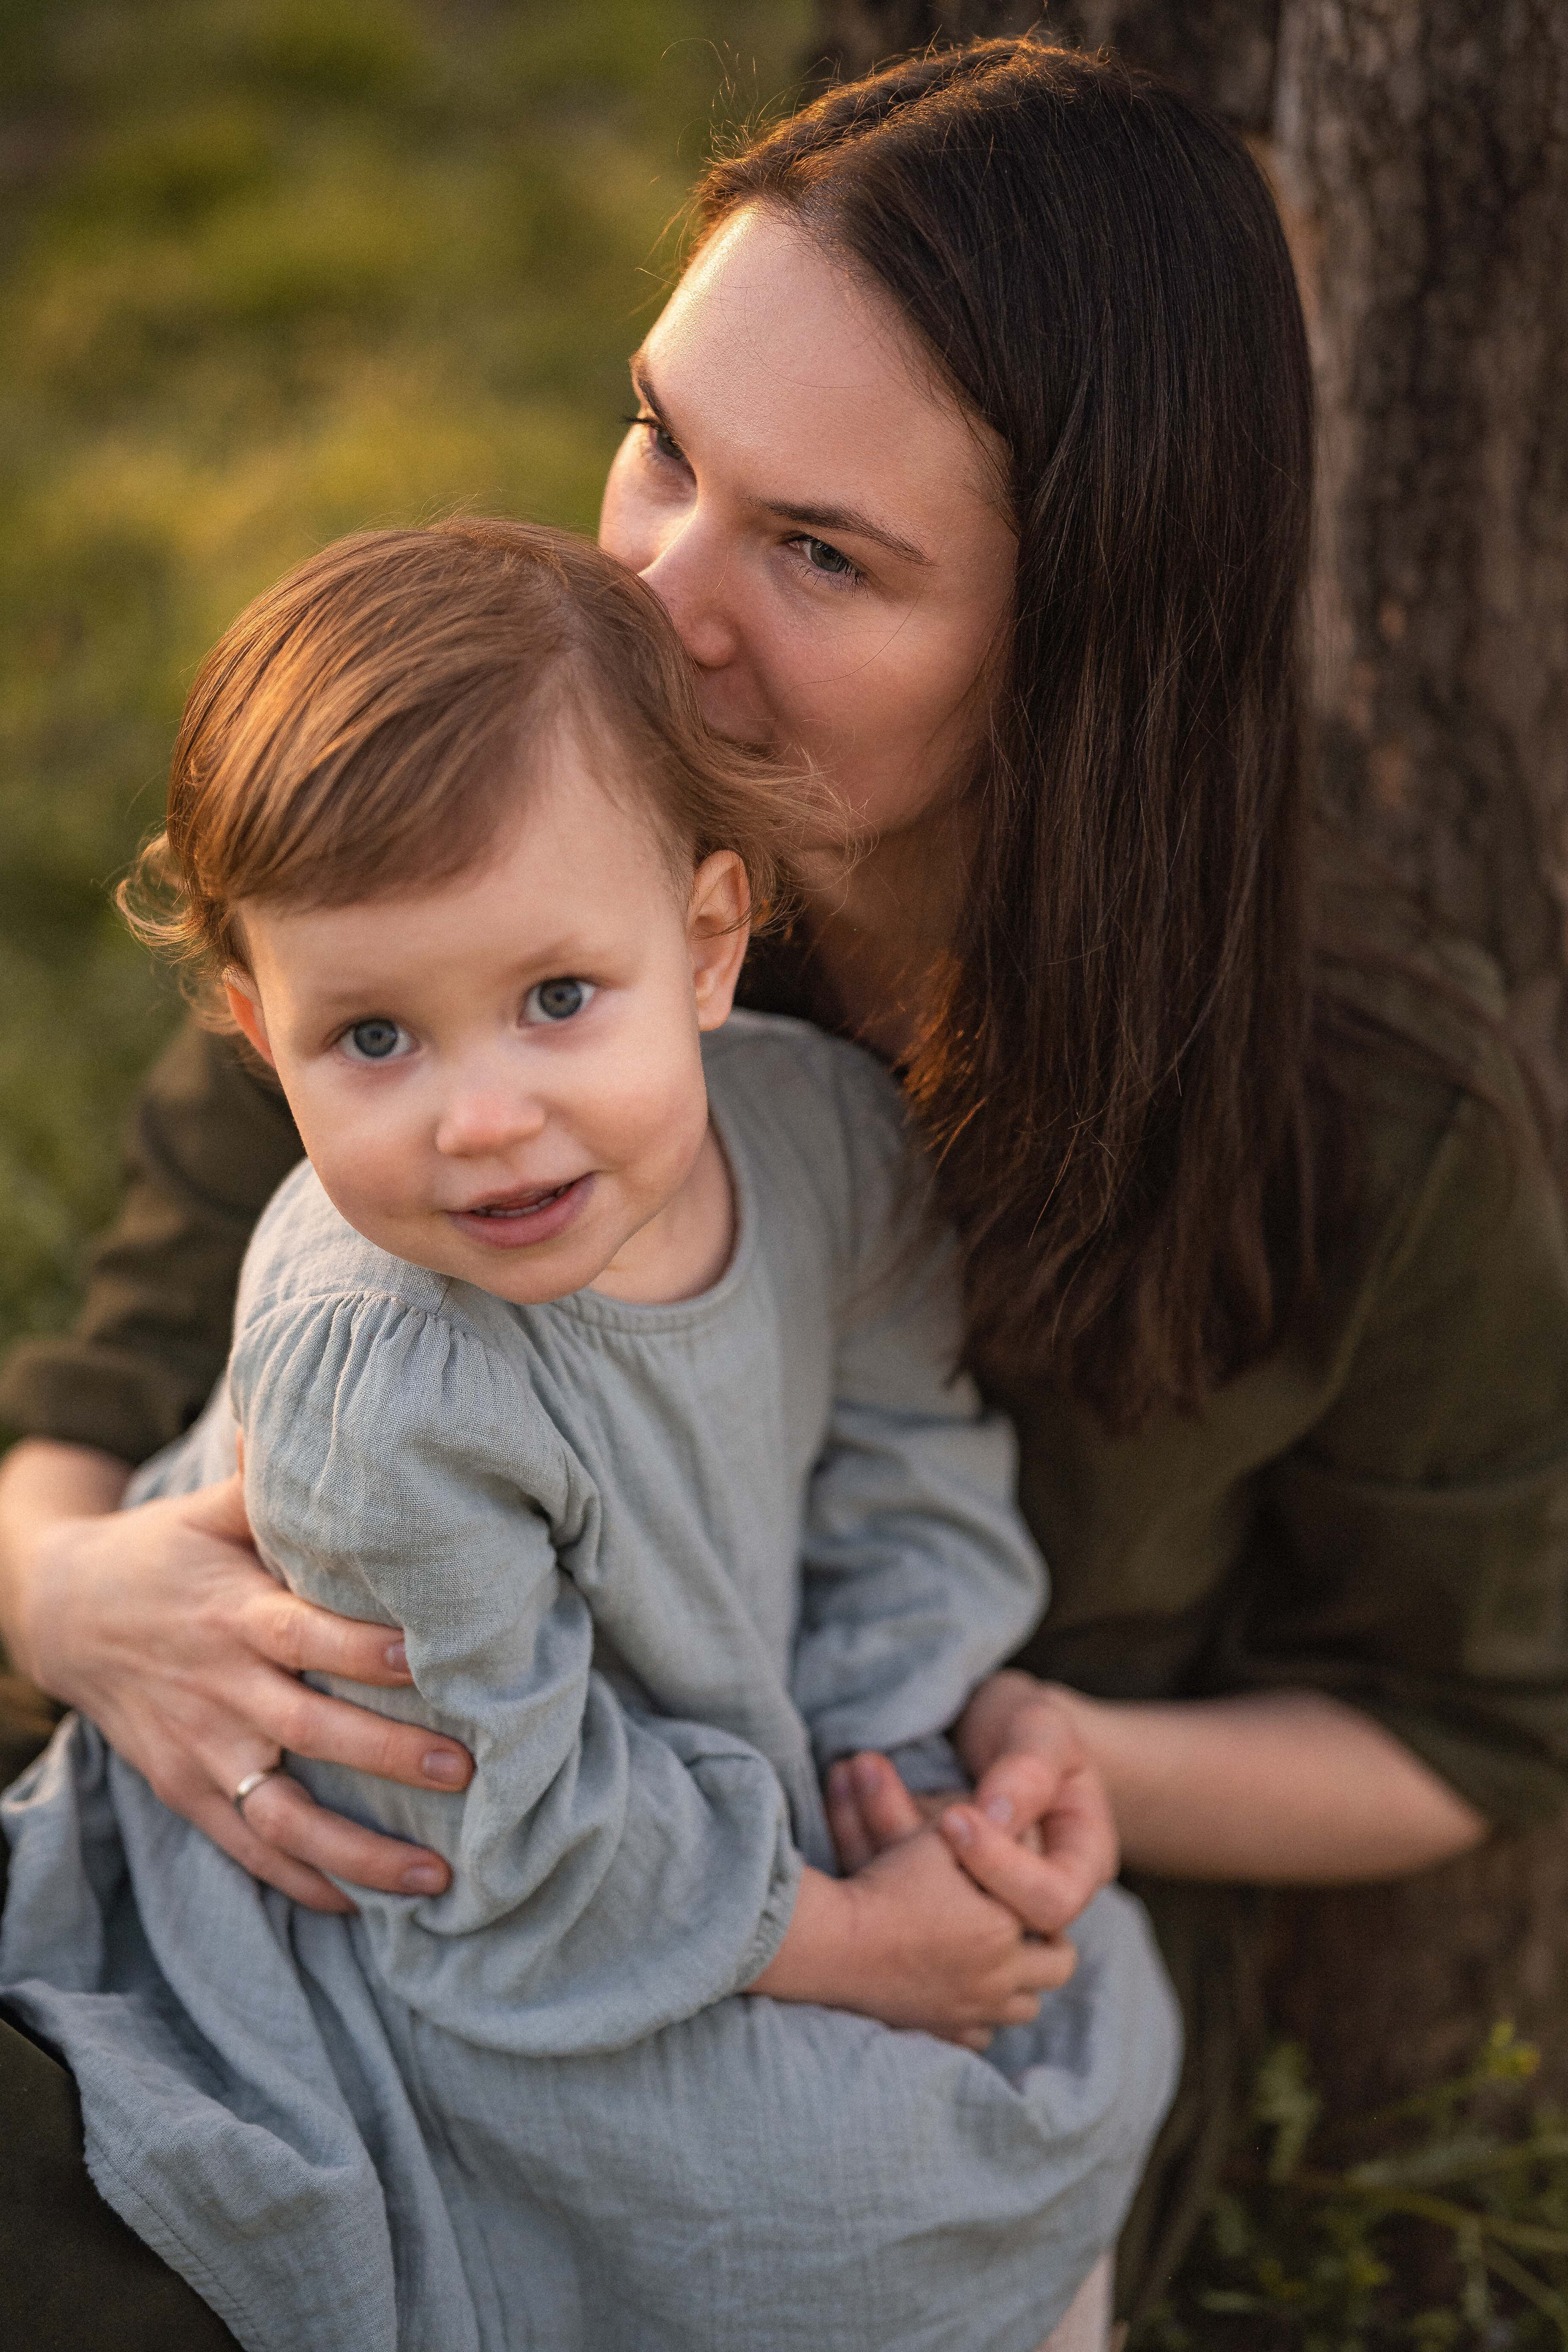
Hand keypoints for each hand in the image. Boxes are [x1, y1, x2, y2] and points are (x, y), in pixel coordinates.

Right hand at [1, 1438, 472, 1911]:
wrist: (64, 1613)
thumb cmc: (168, 1552)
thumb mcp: (214, 1510)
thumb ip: (274, 1479)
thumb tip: (321, 1408)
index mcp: (234, 1613)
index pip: (305, 1634)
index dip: (362, 1648)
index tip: (428, 1655)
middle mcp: (220, 1688)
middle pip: (309, 1731)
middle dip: (386, 1755)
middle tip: (464, 1769)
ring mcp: (201, 1749)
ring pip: (282, 1816)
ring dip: (359, 1851)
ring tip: (438, 1874)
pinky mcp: (185, 1790)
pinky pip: (247, 1850)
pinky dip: (302, 1882)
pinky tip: (363, 1905)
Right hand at [747, 1833, 1074, 2047]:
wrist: (836, 1942)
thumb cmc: (888, 1884)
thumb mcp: (940, 1839)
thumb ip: (985, 1825)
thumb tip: (1019, 1808)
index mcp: (1005, 1927)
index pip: (1054, 1915)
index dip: (1046, 1899)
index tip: (1029, 1886)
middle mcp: (999, 1976)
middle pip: (1058, 1968)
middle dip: (1049, 1946)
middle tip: (1026, 1927)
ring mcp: (972, 2011)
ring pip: (1025, 2008)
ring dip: (1020, 1984)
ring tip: (998, 1958)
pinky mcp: (942, 2032)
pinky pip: (981, 2036)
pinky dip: (981, 2017)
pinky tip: (964, 1991)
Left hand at [827, 1705, 1118, 1939]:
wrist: (996, 1725)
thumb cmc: (1031, 1725)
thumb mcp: (1044, 1732)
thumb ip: (1029, 1771)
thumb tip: (997, 1818)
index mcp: (1076, 1867)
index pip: (1047, 1901)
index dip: (1001, 1868)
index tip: (955, 1818)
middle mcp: (1023, 1900)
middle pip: (972, 1915)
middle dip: (910, 1847)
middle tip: (869, 1771)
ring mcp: (967, 1900)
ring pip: (917, 1898)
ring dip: (870, 1829)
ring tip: (849, 1767)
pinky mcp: (919, 1889)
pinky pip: (886, 1876)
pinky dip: (855, 1828)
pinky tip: (840, 1780)